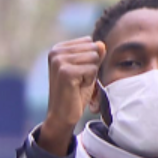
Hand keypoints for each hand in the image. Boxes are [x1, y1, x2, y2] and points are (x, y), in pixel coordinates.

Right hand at [38, 37, 104, 155]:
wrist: (62, 115)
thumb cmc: (74, 93)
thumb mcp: (87, 70)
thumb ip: (94, 55)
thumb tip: (101, 44)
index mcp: (58, 49)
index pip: (89, 42)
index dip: (89, 60)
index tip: (77, 74)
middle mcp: (56, 52)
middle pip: (93, 48)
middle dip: (91, 66)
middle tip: (78, 81)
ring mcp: (59, 61)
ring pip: (94, 57)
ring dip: (90, 74)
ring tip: (77, 84)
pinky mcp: (65, 72)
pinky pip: (92, 69)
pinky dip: (89, 81)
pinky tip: (77, 88)